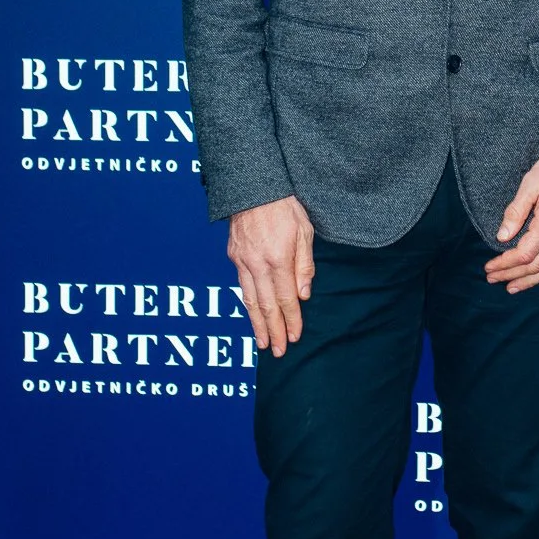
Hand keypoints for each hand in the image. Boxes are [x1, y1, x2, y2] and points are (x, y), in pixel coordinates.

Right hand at [227, 195, 314, 356]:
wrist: (252, 186)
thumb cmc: (284, 206)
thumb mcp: (304, 231)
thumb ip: (304, 265)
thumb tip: (303, 295)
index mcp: (277, 259)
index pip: (285, 298)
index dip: (291, 320)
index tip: (294, 337)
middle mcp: (257, 264)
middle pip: (266, 306)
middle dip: (273, 331)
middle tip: (277, 352)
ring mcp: (242, 261)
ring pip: (249, 300)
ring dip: (256, 324)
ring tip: (262, 343)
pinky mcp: (234, 256)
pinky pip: (241, 287)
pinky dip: (247, 305)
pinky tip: (252, 315)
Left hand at [484, 135, 538, 295]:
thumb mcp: (531, 182)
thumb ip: (516, 211)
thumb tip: (502, 237)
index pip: (523, 254)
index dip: (505, 264)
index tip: (490, 268)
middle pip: (536, 265)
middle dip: (513, 275)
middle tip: (495, 280)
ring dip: (532, 282)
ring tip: (514, 287)